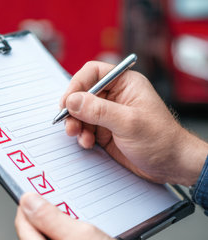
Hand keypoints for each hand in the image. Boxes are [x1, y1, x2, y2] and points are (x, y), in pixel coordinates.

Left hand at [15, 193, 148, 239]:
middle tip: (73, 212)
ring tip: (88, 234)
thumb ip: (50, 217)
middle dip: (52, 222)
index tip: (42, 192)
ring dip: (65, 237)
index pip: (23, 224)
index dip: (32, 205)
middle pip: (38, 238)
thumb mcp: (83, 235)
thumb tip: (27, 202)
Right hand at [60, 61, 207, 185]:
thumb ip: (98, 110)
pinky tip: (88, 143)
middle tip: (69, 123)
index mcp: (125, 83)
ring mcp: (110, 114)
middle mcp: (116, 96)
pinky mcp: (106, 130)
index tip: (67, 101)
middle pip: (83, 94)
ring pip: (81, 113)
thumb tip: (72, 100)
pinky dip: (82, 135)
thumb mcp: (128, 123)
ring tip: (78, 136)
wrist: (171, 166)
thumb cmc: (161, 140)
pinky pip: (86, 128)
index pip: (93, 73)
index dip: (77, 84)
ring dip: (76, 124)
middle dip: (73, 109)